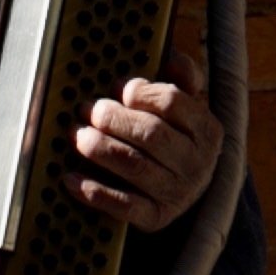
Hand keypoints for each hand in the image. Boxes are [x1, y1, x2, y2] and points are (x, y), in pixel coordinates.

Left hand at [69, 38, 222, 233]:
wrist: (187, 190)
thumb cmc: (178, 137)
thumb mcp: (189, 107)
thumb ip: (184, 79)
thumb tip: (172, 56)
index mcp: (206, 129)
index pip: (172, 102)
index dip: (140, 92)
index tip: (119, 89)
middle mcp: (196, 163)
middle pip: (151, 133)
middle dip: (114, 119)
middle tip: (89, 110)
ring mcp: (177, 194)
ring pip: (134, 167)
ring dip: (100, 149)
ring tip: (77, 135)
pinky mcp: (156, 218)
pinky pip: (123, 206)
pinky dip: (94, 192)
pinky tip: (69, 178)